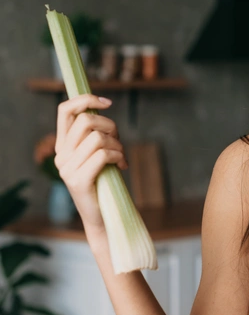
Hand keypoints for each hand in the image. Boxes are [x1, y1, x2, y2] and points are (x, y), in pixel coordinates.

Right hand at [54, 94, 127, 235]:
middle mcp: (61, 155)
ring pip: (98, 138)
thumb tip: (103, 106)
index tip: (107, 102)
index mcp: (63, 145)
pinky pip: (103, 155)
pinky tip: (121, 165)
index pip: (65, 110)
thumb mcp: (97, 153)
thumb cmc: (105, 180)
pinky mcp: (78, 181)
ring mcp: (67, 169)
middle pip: (87, 120)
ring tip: (120, 157)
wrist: (103, 215)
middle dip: (111, 126)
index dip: (86, 100)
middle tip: (118, 141)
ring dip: (117, 144)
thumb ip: (95, 133)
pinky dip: (118, 156)